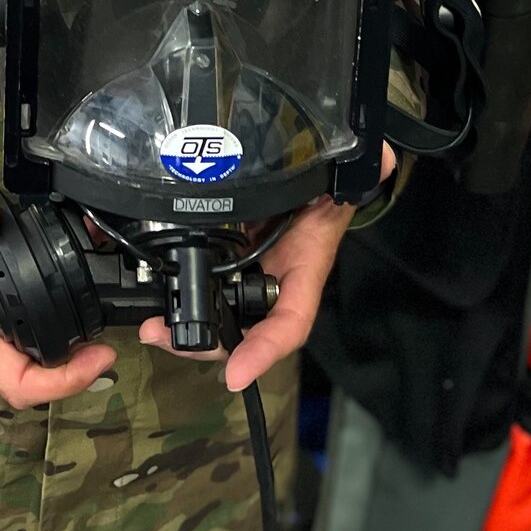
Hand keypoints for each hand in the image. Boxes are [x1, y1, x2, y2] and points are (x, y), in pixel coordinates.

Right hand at [0, 161, 117, 409]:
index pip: (16, 379)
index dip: (64, 382)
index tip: (101, 359)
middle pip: (27, 367)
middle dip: (75, 360)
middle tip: (113, 330)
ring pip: (20, 340)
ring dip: (61, 332)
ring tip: (98, 300)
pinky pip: (10, 310)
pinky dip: (41, 299)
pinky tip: (57, 270)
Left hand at [136, 146, 398, 391]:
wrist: (306, 179)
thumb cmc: (323, 186)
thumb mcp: (337, 180)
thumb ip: (354, 172)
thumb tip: (382, 156)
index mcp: (302, 269)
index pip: (290, 321)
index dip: (265, 350)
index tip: (237, 374)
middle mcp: (271, 282)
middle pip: (241, 332)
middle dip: (205, 344)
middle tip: (164, 337)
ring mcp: (244, 275)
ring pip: (216, 316)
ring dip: (184, 327)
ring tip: (149, 327)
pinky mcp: (221, 260)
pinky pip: (198, 286)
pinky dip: (174, 296)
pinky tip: (148, 299)